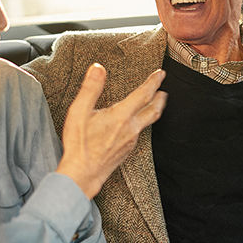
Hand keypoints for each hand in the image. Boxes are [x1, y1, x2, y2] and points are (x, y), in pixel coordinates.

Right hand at [57, 64, 166, 198]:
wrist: (83, 174)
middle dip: (160, 98)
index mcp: (122, 116)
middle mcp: (131, 128)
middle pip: (153, 110)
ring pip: (148, 122)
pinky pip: (139, 133)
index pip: (143, 94)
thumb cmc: (80, 145)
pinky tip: (135, 125)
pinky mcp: (127, 151)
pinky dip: (142, 123)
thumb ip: (90, 88)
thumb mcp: (79, 112)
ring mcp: (131, 141)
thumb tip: (98, 68)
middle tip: (163, 90)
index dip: (153, 82)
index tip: (160, 74)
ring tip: (153, 104)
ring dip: (153, 110)